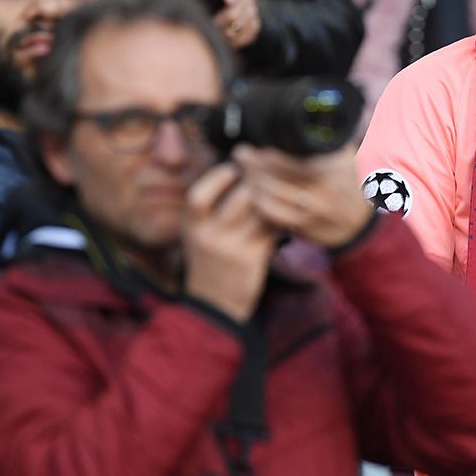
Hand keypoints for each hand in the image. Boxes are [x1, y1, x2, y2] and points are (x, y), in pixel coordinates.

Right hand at [183, 163, 279, 321]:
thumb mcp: (198, 236)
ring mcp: (231, 248)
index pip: (199, 196)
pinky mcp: (253, 258)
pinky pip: (272, 229)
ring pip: (261, 211)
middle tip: (268, 174)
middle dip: (257, 181)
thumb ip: (211, 209)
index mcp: (191, 227)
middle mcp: (208, 236)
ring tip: (278, 192)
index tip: (233, 168)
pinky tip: (284, 214)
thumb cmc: (209, 264)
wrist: (215, 307)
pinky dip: (280, 219)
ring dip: (272, 199)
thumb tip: (236, 170)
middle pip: (240, 197)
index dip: (218, 177)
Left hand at [206, 0, 261, 48]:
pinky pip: (250, 32)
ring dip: (233, 29)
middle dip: (229, 16)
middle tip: (215, 24)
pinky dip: (239, 39)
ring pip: (247, 20)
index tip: (227, 1)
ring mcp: (252, 12)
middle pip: (244, 5)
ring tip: (218, 35)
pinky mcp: (253, 26)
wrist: (210, 16)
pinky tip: (227, 42)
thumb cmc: (202, 0)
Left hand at [232, 144, 374, 248]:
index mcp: (332, 168)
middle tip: (240, 153)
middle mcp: (324, 191)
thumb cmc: (346, 178)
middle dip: (252, 164)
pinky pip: (272, 215)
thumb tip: (309, 111)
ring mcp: (313, 212)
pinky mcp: (304, 227)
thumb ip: (327, 135)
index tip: (255, 144)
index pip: (291, 160)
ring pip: (270, 196)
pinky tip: (251, 192)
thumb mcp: (343, 154)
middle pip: (276, 177)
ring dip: (251, 182)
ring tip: (242, 171)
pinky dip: (258, 203)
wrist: (358, 218)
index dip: (267, 153)